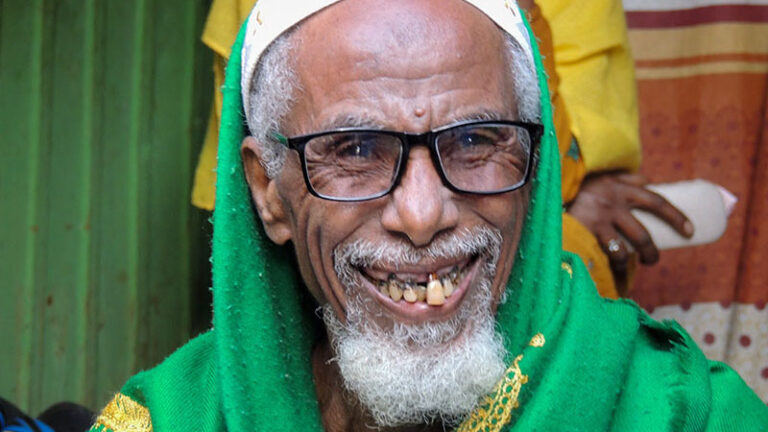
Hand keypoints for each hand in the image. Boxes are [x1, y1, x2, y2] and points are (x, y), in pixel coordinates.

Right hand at [567, 172, 693, 273]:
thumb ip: (623, 178)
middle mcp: (612, 201)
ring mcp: (599, 217)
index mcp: (619, 186)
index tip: (690, 231)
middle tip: (653, 259)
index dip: (676, 216)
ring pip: (627, 247)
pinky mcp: (587, 230)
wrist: (544, 188)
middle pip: (643, 231)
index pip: (656, 201)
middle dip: (651, 251)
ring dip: (635, 260)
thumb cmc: (576, 186)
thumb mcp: (601, 176)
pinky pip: (608, 254)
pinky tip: (616, 275)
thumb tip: (647, 179)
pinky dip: (615, 267)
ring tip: (635, 266)